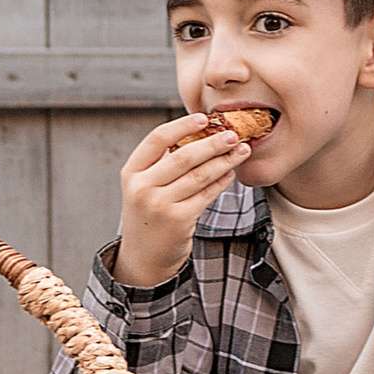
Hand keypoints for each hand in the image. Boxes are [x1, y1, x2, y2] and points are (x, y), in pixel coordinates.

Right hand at [116, 112, 246, 290]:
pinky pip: (206, 194)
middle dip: (213, 143)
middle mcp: (142, 187)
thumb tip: (201, 132)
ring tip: (241, 151)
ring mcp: (159, 204)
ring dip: (224, 161)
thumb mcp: (144, 186)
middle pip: (184, 156)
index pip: (157, 139)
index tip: (204, 118)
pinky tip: (231, 173)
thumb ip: (163, 162)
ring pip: (200, 175)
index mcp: (132, 172)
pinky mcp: (179, 219)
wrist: (144, 256)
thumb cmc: (149, 212)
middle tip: (233, 134)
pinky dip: (222, 182)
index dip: (182, 125)